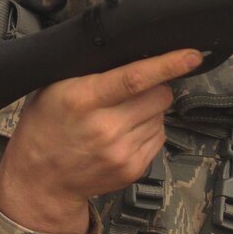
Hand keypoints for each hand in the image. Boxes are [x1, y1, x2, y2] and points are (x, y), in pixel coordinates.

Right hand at [0, 47, 202, 233]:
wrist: (40, 182)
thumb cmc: (45, 129)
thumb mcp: (54, 89)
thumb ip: (91, 71)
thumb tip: (131, 52)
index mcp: (83, 100)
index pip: (135, 78)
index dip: (167, 64)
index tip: (191, 55)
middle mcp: (105, 127)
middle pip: (159, 96)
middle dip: (156, 86)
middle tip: (134, 90)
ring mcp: (121, 152)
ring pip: (162, 116)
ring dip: (149, 111)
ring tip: (119, 117)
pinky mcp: (133, 169)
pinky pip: (159, 137)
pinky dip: (148, 131)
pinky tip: (123, 134)